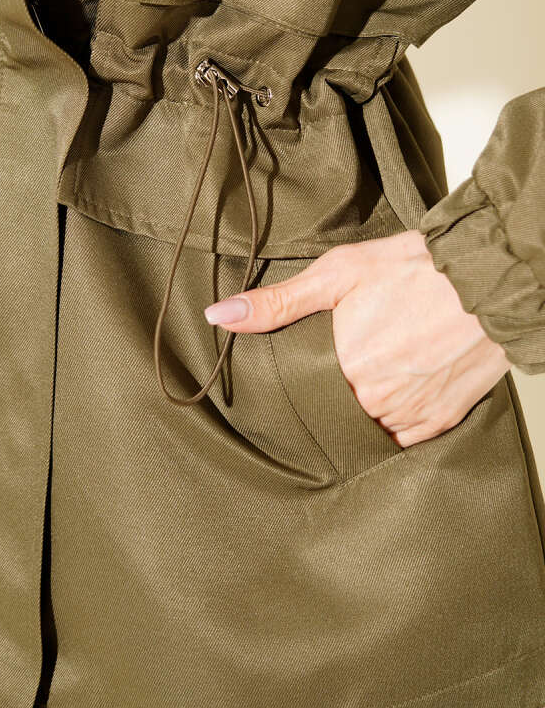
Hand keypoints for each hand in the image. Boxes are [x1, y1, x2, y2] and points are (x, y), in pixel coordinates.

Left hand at [203, 229, 510, 447]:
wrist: (488, 276)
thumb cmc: (414, 268)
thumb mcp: (338, 272)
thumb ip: (278, 302)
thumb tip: (219, 316)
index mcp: (347, 368)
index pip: (299, 398)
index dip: (294, 386)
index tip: (294, 373)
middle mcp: (378, 401)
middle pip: (334, 415)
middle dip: (328, 398)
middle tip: (335, 368)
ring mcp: (413, 415)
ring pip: (368, 428)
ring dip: (361, 411)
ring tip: (365, 377)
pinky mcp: (443, 419)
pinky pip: (404, 438)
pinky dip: (393, 422)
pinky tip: (391, 392)